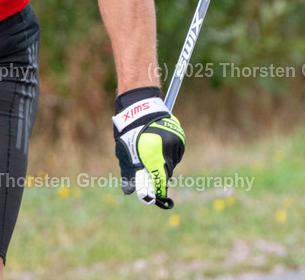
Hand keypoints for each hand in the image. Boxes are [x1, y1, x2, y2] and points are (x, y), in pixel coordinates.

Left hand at [112, 86, 184, 208]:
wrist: (140, 107)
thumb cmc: (129, 132)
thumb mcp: (124, 153)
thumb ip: (129, 173)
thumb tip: (128, 192)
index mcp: (154, 153)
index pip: (161, 179)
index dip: (159, 190)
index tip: (157, 197)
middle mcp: (167, 148)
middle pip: (168, 171)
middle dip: (160, 175)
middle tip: (151, 175)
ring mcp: (175, 140)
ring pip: (173, 161)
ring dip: (165, 163)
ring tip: (152, 155)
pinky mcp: (179, 135)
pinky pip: (176, 152)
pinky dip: (169, 153)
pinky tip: (160, 148)